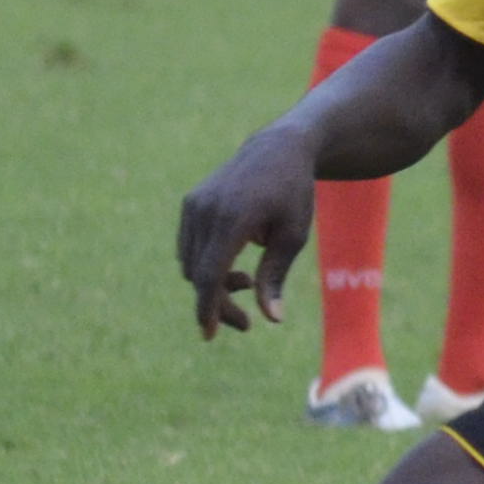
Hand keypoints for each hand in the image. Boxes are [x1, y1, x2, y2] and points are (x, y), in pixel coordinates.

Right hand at [176, 119, 324, 340]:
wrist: (278, 149)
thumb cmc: (293, 194)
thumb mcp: (294, 236)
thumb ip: (275, 277)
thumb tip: (271, 319)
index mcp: (233, 219)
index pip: (208, 275)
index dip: (207, 308)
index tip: (209, 334)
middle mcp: (206, 210)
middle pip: (198, 275)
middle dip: (217, 304)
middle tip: (246, 323)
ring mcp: (194, 205)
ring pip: (190, 264)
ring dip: (212, 284)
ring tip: (246, 282)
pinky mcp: (191, 203)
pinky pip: (189, 247)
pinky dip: (205, 265)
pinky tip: (233, 265)